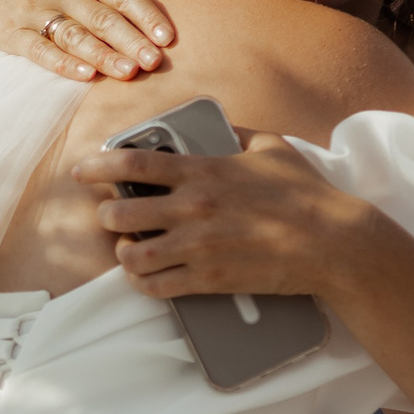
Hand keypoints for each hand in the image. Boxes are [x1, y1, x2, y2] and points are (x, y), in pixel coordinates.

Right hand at [0, 0, 173, 82]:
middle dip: (131, 41)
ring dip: (103, 55)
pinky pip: (40, 50)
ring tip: (129, 72)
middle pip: (102, 18)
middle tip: (156, 62)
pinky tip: (85, 76)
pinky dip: (62, 63)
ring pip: (75, 36)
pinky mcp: (12, 33)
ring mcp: (35, 12)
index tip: (167, 36)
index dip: (146, 14)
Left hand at [76, 135, 391, 302]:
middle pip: (121, 213)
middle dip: (108, 214)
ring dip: (124, 253)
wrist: (332, 242)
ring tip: (129, 249)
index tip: (81, 169)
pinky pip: (157, 287)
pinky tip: (146, 279)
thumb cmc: (306, 193)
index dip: (99, 164)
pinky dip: (144, 284)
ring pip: (132, 256)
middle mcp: (193, 208)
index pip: (134, 164)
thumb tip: (222, 125)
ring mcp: (198, 246)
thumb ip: (239, 133)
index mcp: (203, 171)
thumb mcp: (272, 148)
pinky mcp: (209, 279)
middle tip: (111, 214)